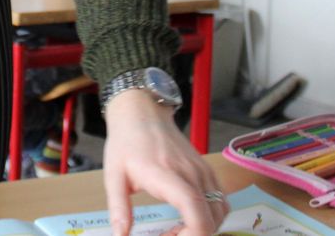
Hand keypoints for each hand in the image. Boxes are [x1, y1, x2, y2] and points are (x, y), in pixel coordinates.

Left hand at [102, 91, 227, 235]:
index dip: (192, 233)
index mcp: (165, 173)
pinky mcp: (206, 170)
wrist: (142, 112)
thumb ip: (119, 208)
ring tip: (177, 229)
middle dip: (195, 235)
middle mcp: (191, 172)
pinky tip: (188, 216)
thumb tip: (122, 235)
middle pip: (212, 216)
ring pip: (220, 210)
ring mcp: (202, 170)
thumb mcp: (114, 176)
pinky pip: (220, 199)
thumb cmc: (127, 142)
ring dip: (204, 227)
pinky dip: (210, 215)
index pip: (193, 206)